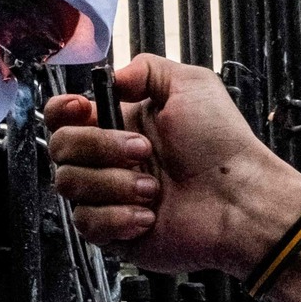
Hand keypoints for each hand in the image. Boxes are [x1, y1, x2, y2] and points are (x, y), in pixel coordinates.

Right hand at [45, 54, 300, 276]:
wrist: (240, 201)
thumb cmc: (222, 145)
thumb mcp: (192, 84)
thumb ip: (147, 69)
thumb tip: (114, 77)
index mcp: (121, 123)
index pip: (64, 115)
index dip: (62, 110)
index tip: (82, 108)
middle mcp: (110, 159)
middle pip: (60, 147)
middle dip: (100, 147)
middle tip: (143, 151)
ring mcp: (110, 196)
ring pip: (70, 185)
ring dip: (114, 184)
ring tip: (155, 189)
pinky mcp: (114, 233)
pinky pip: (87, 223)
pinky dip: (118, 216)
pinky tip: (149, 215)